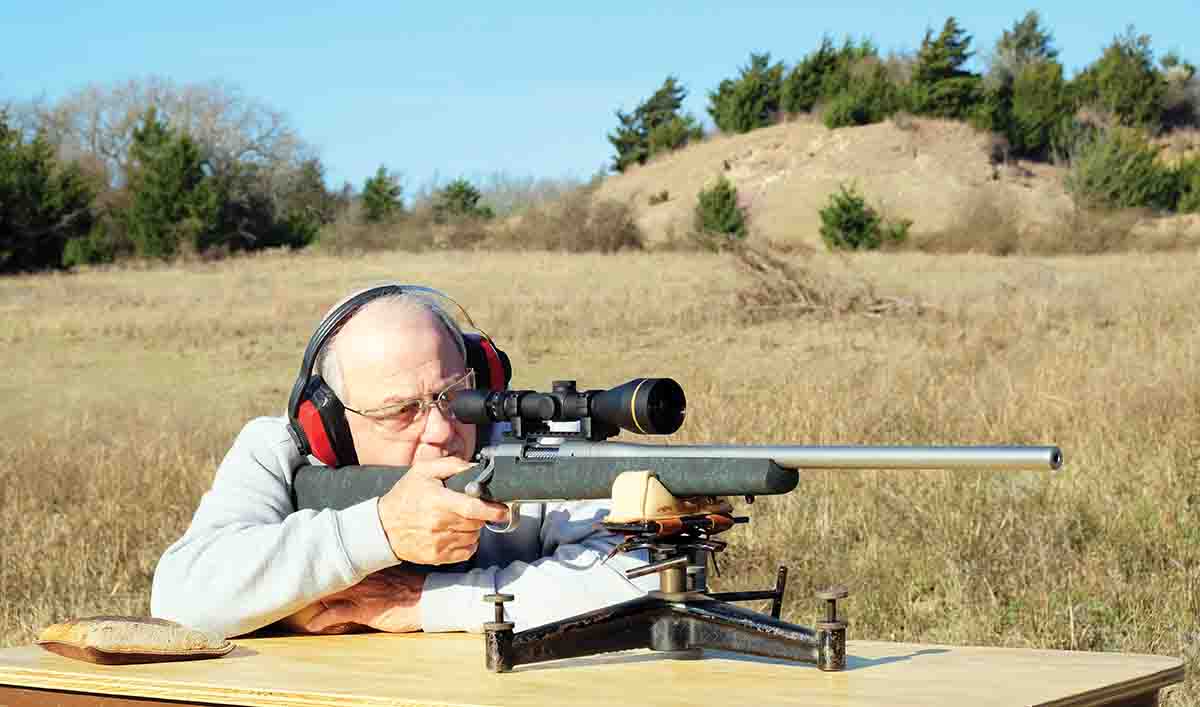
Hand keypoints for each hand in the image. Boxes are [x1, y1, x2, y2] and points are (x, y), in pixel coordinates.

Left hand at [280, 567, 425, 633]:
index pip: (339, 559)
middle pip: (328, 574)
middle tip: (288, 579)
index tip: (304, 559)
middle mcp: (362, 576)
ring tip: (291, 603)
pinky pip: (338, 614)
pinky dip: (322, 620)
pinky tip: (311, 625)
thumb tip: (369, 571)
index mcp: (370, 565)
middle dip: (309, 578)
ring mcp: (363, 593)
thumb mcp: (397, 573)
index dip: (321, 561)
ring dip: (311, 598)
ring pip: (328, 592)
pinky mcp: (366, 610)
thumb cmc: (417, 588)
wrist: (432, 598)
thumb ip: (379, 571)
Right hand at [376, 457, 508, 564]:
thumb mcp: (423, 471)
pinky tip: (456, 533)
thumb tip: (475, 468)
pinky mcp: (438, 557)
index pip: (474, 508)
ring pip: (474, 537)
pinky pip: (466, 552)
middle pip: (477, 523)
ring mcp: (439, 543)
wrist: (382, 527)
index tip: (502, 509)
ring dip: (473, 529)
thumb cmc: (403, 498)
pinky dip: (467, 543)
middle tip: (471, 508)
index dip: (493, 510)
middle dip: (480, 515)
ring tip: (458, 520)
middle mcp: (439, 524)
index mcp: (438, 501)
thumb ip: (452, 465)